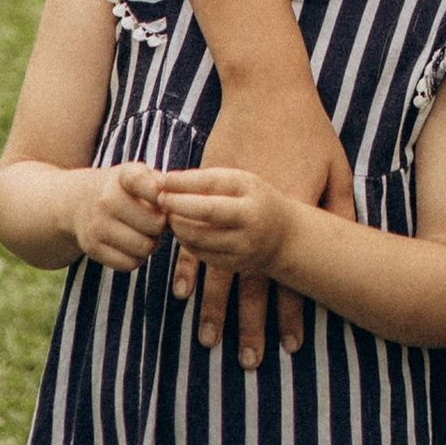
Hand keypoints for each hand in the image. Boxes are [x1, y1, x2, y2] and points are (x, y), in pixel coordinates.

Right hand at [70, 160, 170, 272]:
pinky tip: (134, 246)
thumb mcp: (141, 175)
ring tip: (147, 234)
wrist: (80, 201)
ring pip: (144, 248)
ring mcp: (97, 225)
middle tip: (159, 222)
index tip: (164, 199)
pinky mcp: (92, 248)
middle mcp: (107, 199)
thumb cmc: (125, 189)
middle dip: (162, 226)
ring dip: (152, 244)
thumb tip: (174, 209)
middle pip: (156, 225)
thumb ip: (163, 186)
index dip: (164, 196)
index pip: (151, 185)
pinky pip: (129, 264)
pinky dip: (137, 258)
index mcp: (125, 176)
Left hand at [154, 166, 296, 288]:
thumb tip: (169, 182)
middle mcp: (249, 220)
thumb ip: (210, 182)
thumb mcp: (241, 183)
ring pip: (198, 236)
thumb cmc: (255, 200)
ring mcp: (242, 245)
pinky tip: (182, 229)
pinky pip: (200, 254)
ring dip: (177, 224)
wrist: (285, 237)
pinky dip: (186, 241)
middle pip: (206, 211)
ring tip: (168, 213)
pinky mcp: (233, 265)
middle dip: (177, 204)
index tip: (163, 179)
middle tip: (160, 198)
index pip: (213, 184)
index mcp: (251, 192)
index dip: (184, 182)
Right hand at [171, 82, 353, 367]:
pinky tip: (182, 296)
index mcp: (292, 216)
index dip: (291, 313)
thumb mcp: (335, 169)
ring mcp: (229, 208)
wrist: (267, 91)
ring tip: (209, 341)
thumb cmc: (309, 129)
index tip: (293, 344)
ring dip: (214, 309)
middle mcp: (257, 220)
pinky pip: (192, 240)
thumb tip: (350, 245)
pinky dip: (186, 270)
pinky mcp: (208, 194)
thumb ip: (340, 209)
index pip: (292, 277)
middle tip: (248, 361)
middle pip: (253, 286)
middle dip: (250, 326)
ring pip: (218, 272)